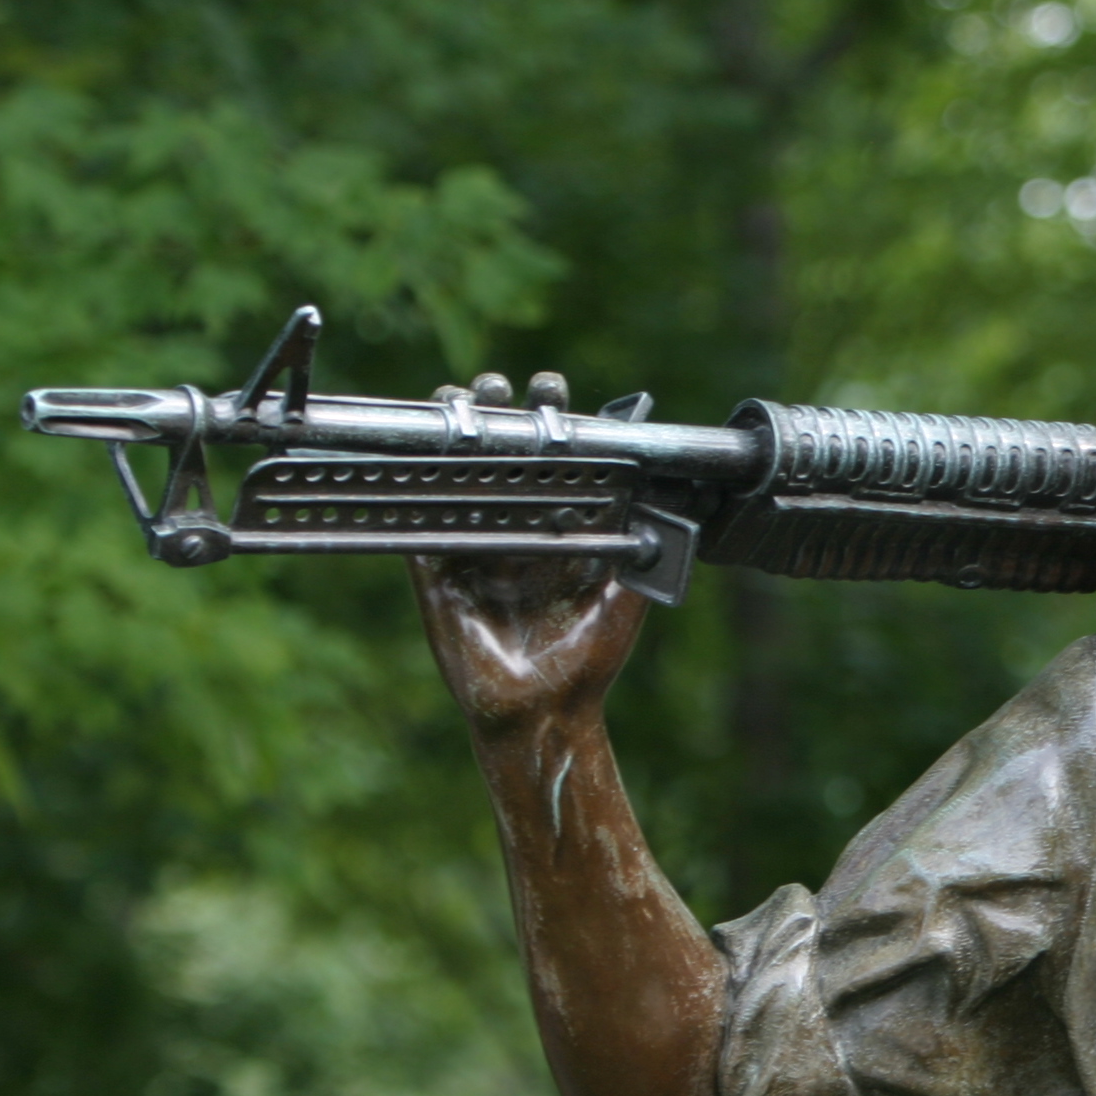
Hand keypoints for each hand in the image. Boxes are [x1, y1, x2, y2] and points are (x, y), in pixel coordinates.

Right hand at [409, 370, 651, 739]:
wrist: (546, 712)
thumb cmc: (590, 661)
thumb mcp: (626, 596)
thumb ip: (643, 544)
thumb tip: (678, 493)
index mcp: (560, 534)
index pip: (555, 466)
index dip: (552, 426)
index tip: (554, 390)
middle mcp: (517, 535)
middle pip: (504, 462)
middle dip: (499, 418)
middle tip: (498, 384)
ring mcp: (476, 553)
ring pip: (460, 480)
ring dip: (456, 438)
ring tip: (456, 398)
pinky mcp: (437, 577)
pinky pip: (422, 525)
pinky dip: (418, 488)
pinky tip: (418, 451)